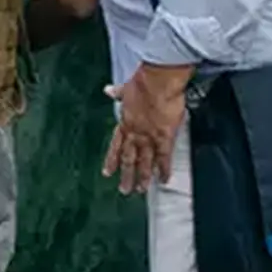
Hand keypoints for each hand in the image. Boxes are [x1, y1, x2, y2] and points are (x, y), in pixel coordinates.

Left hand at [106, 67, 190, 196]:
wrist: (157, 82)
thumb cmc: (143, 83)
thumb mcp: (126, 88)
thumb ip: (118, 93)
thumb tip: (109, 90)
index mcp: (125, 122)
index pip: (116, 145)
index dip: (111, 160)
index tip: (107, 172)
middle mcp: (135, 133)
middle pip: (128, 158)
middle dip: (126, 175)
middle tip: (124, 190)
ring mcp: (149, 137)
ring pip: (144, 162)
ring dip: (142, 177)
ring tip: (141, 190)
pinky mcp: (164, 137)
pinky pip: (164, 158)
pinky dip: (164, 169)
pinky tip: (164, 179)